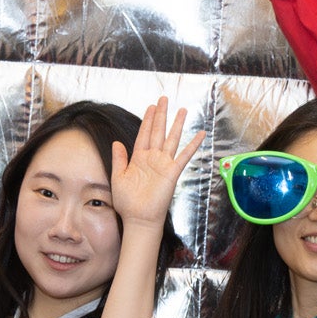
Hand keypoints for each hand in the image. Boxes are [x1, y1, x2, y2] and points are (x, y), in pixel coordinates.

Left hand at [108, 97, 201, 231]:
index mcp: (138, 158)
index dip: (147, 120)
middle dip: (161, 115)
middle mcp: (152, 158)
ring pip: (172, 139)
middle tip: (163, 99)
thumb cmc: (127, 202)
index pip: (144, 134)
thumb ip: (119, 159)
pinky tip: (200, 133)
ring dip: (176, 124)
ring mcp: (163, 164)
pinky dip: (192, 144)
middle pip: (158, 131)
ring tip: (182, 110)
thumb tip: (116, 142)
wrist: (138, 218)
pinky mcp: (172, 172)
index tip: (151, 106)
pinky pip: (184, 155)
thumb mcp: (118, 177)